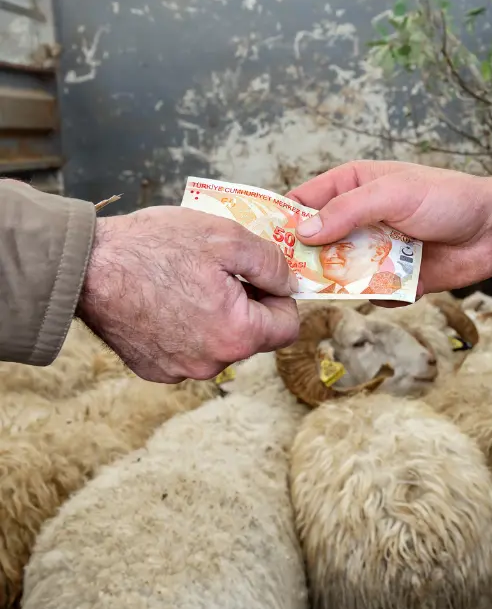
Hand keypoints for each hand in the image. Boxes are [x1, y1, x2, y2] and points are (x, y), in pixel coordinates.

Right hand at [77, 206, 299, 382]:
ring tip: (188, 284)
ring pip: (220, 345)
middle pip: (253, 338)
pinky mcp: (155, 370)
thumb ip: (270, 263)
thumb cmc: (153, 248)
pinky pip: (188, 351)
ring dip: (216, 318)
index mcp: (237, 335)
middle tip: (221, 273)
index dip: (281, 298)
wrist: (84, 268)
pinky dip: (186, 330)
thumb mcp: (225, 237)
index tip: (262, 278)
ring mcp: (180, 371)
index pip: (287, 327)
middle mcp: (212, 364)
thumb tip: (290, 283)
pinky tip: (166, 302)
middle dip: (248, 306)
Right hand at [289, 160, 491, 297]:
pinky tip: (398, 287)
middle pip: (314, 243)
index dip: (281, 219)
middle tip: (292, 276)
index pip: (303, 201)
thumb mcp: (393, 193)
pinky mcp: (389, 279)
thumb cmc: (447, 199)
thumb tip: (304, 231)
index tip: (261, 241)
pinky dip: (376, 295)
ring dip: (339, 281)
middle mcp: (356, 220)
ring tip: (347, 284)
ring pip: (337, 272)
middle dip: (305, 259)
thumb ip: (347, 210)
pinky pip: (367, 293)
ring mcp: (371, 250)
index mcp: (351, 188)